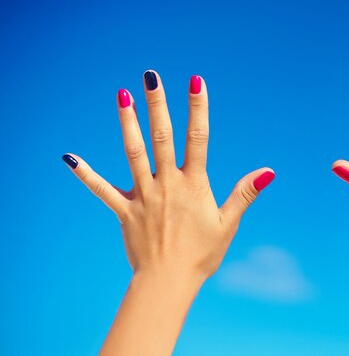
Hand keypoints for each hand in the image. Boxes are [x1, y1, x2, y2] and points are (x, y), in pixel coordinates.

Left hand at [62, 71, 274, 280]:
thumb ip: (245, 193)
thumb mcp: (228, 223)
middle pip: (161, 137)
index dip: (198, 108)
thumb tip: (268, 171)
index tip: (196, 81)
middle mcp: (167, 183)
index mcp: (194, 184)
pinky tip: (70, 157)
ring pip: (133, 153)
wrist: (168, 281)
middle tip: (150, 76)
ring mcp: (143, 195)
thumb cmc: (202, 254)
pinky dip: (86, 174)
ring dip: (128, 123)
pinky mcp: (124, 210)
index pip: (198, 138)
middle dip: (157, 104)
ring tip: (122, 96)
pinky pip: (102, 190)